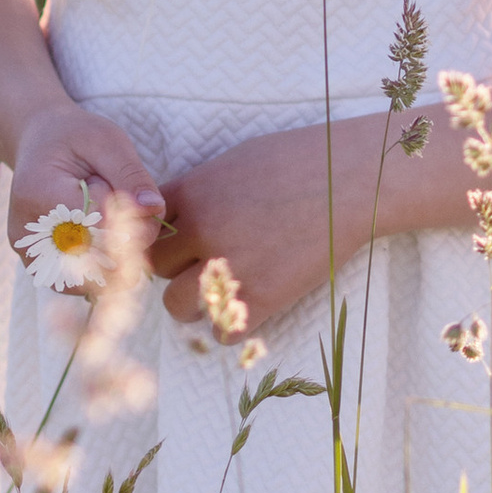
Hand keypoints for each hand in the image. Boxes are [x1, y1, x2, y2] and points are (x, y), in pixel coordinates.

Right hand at [7, 105, 166, 266]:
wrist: (41, 144)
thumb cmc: (76, 137)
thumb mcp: (107, 141)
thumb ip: (131, 175)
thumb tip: (154, 210)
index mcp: (40, 193)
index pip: (97, 223)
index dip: (128, 216)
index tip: (133, 196)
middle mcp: (27, 232)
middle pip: (93, 258)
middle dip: (126, 240)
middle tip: (127, 208)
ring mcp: (30, 254)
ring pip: (89, 280)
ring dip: (116, 258)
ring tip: (111, 220)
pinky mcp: (38, 267)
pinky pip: (80, 284)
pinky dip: (102, 268)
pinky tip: (106, 239)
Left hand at [159, 121, 364, 330]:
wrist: (349, 179)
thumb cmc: (297, 161)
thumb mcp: (233, 162)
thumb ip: (198, 191)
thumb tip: (174, 216)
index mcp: (192, 192)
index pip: (142, 226)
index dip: (158, 236)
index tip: (176, 241)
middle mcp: (203, 229)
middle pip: (154, 266)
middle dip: (172, 269)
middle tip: (197, 268)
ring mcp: (231, 264)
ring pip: (177, 305)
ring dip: (192, 303)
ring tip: (216, 295)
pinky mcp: (262, 296)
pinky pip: (221, 330)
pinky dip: (229, 326)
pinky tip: (246, 310)